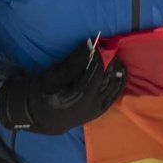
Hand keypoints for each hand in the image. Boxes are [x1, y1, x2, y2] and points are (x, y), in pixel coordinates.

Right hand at [0, 40, 127, 134]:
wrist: (43, 118)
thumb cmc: (45, 94)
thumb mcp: (54, 75)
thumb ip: (73, 61)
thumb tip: (90, 44)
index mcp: (80, 96)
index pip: (97, 72)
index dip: (99, 56)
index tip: (99, 43)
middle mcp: (93, 104)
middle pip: (108, 78)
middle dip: (110, 61)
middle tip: (108, 47)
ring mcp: (98, 109)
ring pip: (115, 87)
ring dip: (117, 70)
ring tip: (114, 56)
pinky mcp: (100, 111)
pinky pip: (115, 95)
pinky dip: (119, 81)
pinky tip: (120, 70)